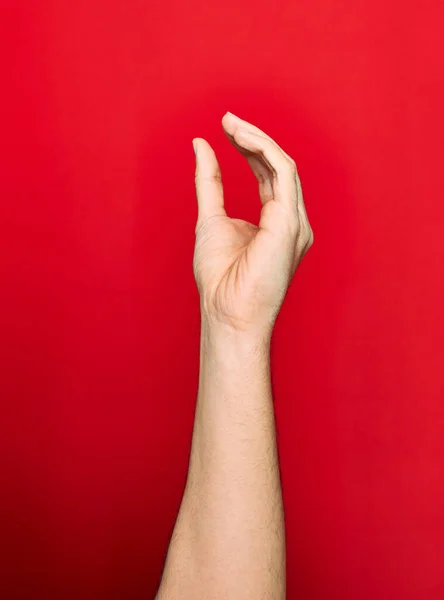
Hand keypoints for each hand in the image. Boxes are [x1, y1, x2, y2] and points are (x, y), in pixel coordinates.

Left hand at [192, 112, 313, 338]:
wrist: (226, 312)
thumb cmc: (220, 277)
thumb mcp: (210, 218)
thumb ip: (210, 181)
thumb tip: (202, 145)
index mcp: (277, 222)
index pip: (269, 174)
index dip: (250, 148)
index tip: (226, 128)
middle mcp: (292, 220)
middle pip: (278, 166)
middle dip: (253, 139)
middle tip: (227, 120)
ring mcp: (295, 222)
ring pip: (284, 165)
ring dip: (258, 140)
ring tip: (232, 124)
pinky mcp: (290, 223)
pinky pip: (283, 173)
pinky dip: (263, 150)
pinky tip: (241, 138)